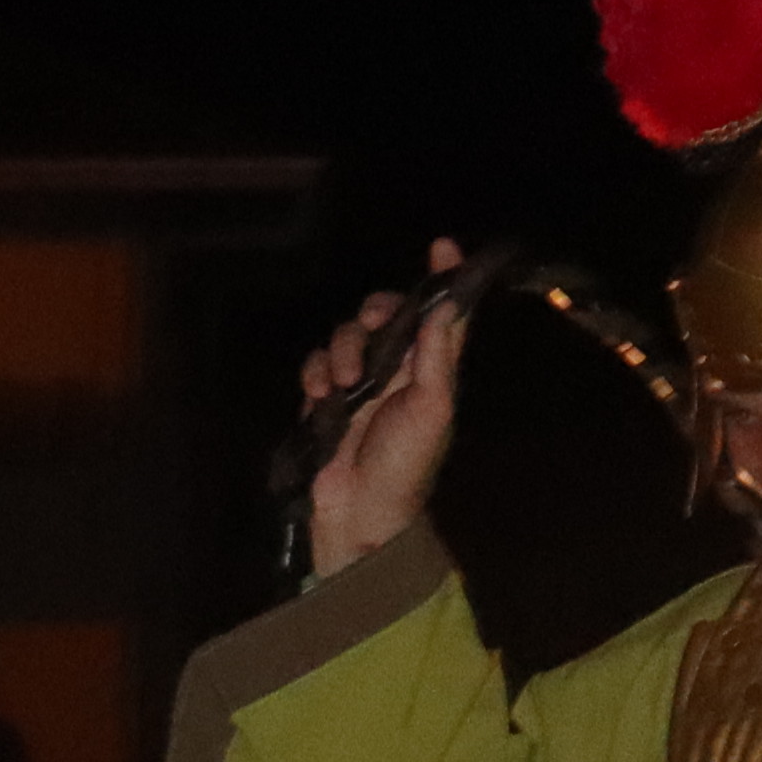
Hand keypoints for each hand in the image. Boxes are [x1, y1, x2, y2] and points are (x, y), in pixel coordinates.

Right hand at [299, 238, 469, 580]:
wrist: (359, 515)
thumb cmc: (405, 467)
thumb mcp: (431, 409)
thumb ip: (437, 355)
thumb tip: (448, 303)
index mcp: (431, 369)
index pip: (442, 313)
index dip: (444, 279)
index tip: (441, 246)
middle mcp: (397, 370)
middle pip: (384, 315)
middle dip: (374, 313)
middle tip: (371, 327)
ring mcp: (359, 386)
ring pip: (346, 337)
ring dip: (341, 351)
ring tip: (342, 384)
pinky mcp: (325, 402)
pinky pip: (315, 366)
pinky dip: (314, 373)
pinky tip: (318, 395)